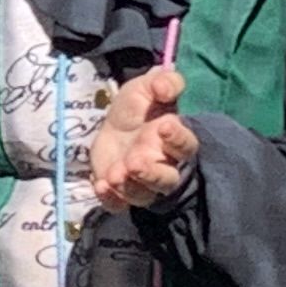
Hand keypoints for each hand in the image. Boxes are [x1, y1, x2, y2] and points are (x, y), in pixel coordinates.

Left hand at [88, 62, 204, 210]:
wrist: (111, 124)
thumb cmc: (137, 108)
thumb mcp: (146, 86)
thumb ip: (163, 82)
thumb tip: (166, 88)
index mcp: (173, 140)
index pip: (185, 146)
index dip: (177, 138)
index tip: (164, 127)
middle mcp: (161, 165)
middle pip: (166, 179)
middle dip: (151, 172)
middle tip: (134, 161)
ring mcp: (140, 182)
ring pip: (143, 195)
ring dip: (130, 187)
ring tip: (114, 174)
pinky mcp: (119, 193)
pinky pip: (119, 204)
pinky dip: (111, 199)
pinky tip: (101, 186)